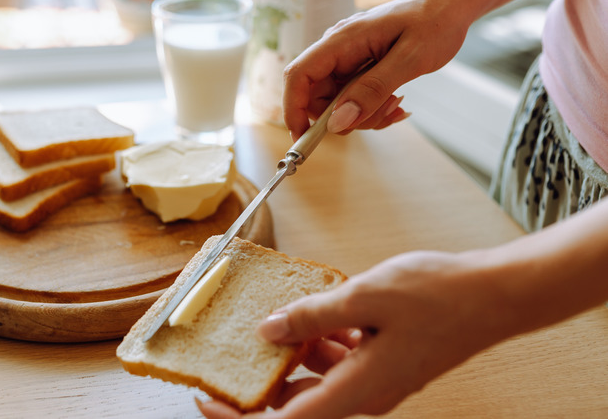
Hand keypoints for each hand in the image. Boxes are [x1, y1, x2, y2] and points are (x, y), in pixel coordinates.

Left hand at [197, 250, 506, 417]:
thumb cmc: (439, 296)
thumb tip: (268, 330)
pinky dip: (323, 341)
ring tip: (288, 314)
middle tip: (242, 342)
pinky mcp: (384, 364)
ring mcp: (376, 381)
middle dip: (264, 374)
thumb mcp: (363, 297)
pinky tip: (324, 311)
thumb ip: (311, 316)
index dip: (239, 418)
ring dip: (296, 351)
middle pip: (296, 400)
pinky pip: (339, 361)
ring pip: (317, 377)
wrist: (494, 295)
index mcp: (357, 390)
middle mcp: (364, 395)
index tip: (207, 400)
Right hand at [283, 0, 473, 139]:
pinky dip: (372, 109)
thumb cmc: (434, 21)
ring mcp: (347, 60)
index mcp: (342, 41)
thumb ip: (372, 90)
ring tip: (396, 102)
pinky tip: (395, 101)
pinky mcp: (358, 69)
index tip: (303, 137)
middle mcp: (338, 50)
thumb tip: (338, 122)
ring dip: (364, 114)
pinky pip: (353, 99)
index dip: (294, 109)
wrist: (450, 6)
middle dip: (344, 116)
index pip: (299, 76)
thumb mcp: (409, 59)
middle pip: (317, 96)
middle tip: (381, 114)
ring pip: (337, 104)